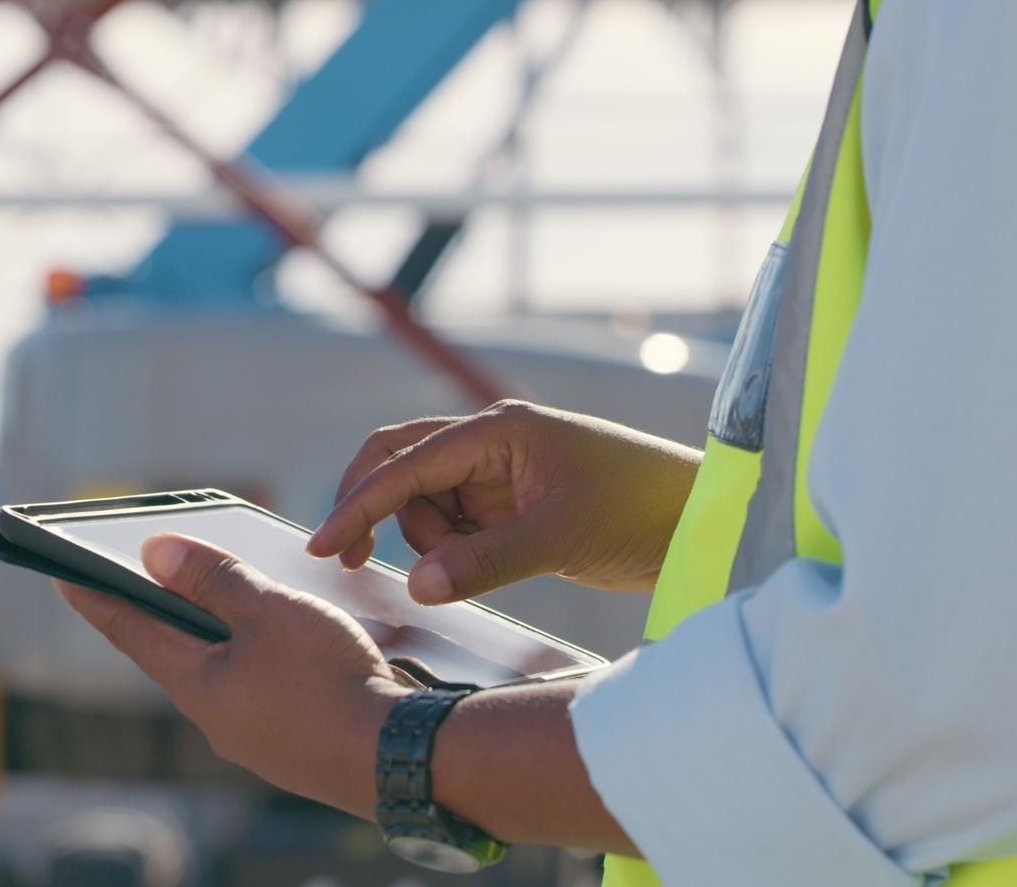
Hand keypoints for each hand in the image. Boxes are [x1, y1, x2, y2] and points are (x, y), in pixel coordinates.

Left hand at [55, 532, 411, 819]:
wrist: (392, 756)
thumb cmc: (325, 680)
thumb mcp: (267, 610)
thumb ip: (213, 579)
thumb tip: (156, 553)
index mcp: (196, 684)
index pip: (132, 630)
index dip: (98, 597)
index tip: (61, 573)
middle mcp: (215, 717)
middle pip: (178, 651)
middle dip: (167, 611)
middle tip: (148, 577)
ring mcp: (254, 738)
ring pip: (225, 672)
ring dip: (224, 635)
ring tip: (234, 598)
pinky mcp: (292, 745)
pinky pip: (263, 692)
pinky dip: (262, 660)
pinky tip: (291, 645)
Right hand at [307, 400, 701, 603]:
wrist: (694, 522)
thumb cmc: (639, 510)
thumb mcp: (560, 536)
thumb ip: (484, 561)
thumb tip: (414, 586)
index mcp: (499, 430)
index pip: (406, 462)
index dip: (358, 503)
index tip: (321, 546)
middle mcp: (490, 443)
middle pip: (399, 464)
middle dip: (369, 508)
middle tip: (347, 562)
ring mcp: (499, 474)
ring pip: (423, 502)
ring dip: (422, 540)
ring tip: (465, 572)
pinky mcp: (509, 506)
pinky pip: (452, 525)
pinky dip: (445, 551)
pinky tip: (466, 574)